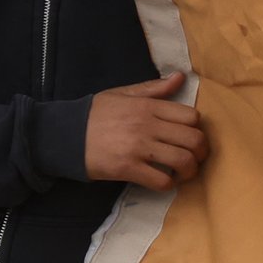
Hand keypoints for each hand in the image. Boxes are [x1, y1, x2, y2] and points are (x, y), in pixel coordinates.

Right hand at [85, 74, 205, 188]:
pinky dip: (169, 184)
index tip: (189, 137)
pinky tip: (164, 181)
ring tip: (183, 173)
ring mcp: (138, 148)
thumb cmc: (92, 115)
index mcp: (147, 106)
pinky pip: (162, 180)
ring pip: (183, 161)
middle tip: (194, 158)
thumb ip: (153, 89)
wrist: (61, 135)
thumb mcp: (121, 95)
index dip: (196, 129)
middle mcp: (146, 126)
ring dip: (189, 170)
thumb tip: (180, 78)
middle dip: (201, 152)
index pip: (191, 117)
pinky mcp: (127, 168)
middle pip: (194, 140)